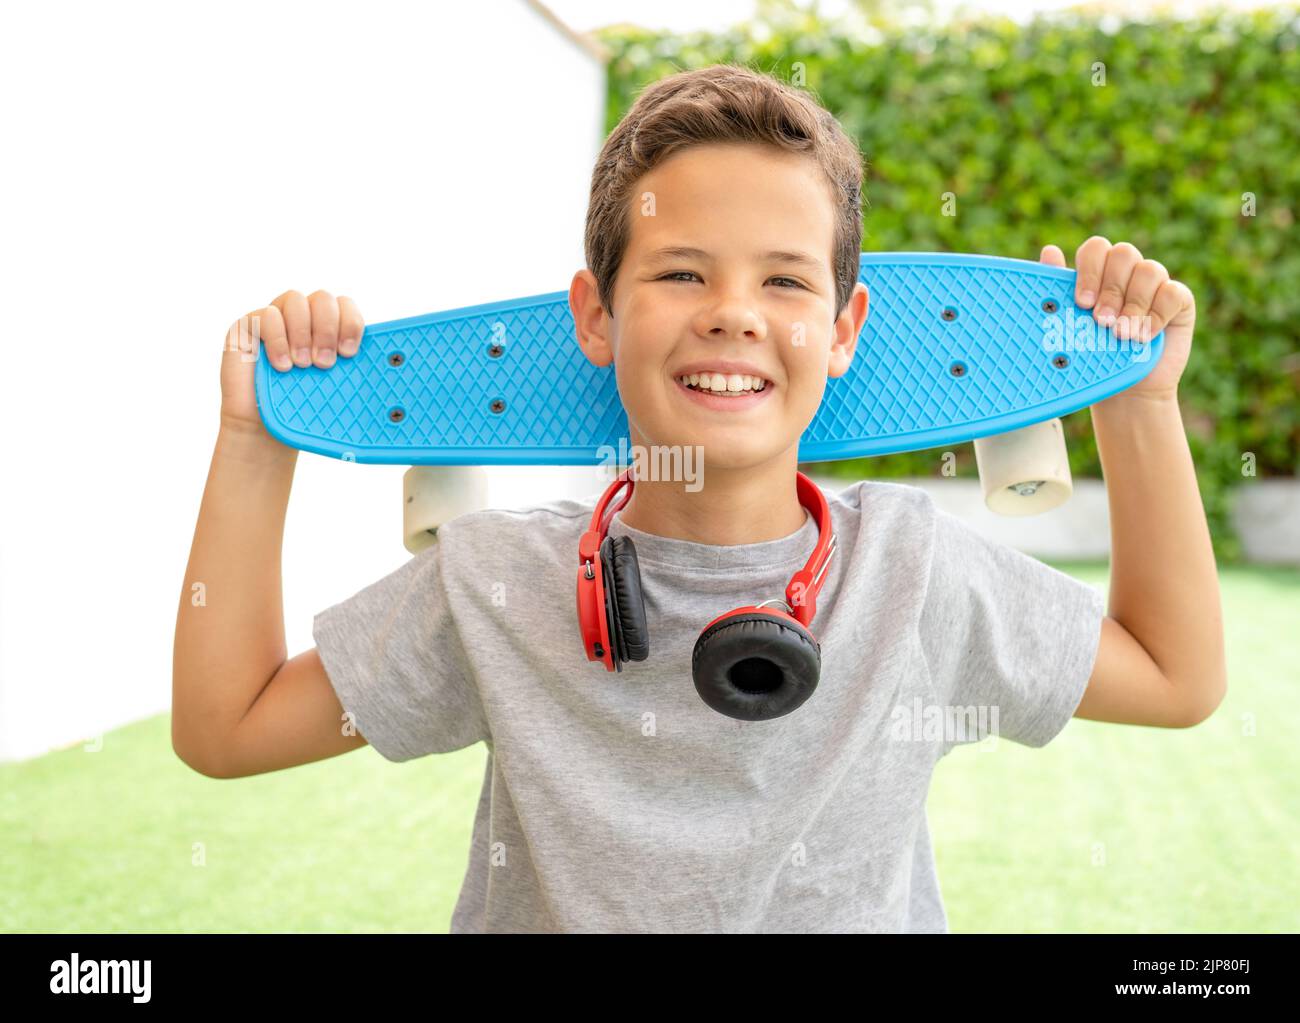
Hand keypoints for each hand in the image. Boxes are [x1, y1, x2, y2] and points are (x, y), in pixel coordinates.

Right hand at [220, 289, 365, 433]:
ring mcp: (273, 318)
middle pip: (322, 298)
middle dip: (328, 328)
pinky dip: (278, 340)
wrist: (264, 429)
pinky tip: (283, 365)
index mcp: (326, 326)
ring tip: (303, 364)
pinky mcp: (246, 327)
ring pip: (295, 299)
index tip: (349, 353)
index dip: (351, 322)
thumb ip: (354, 369)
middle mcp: (301, 317)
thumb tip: (387, 362)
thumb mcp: (333, 386)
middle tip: (325, 362)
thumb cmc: (301, 406)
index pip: (345, 304)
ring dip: (303, 332)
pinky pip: (266, 315)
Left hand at [1038, 237, 1195, 400]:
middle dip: (1111, 289)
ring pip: (1150, 270)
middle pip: (1124, 254)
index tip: (1081, 302)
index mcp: (1100, 271)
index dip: (1089, 270)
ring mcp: (1156, 285)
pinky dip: (1157, 314)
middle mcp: (1128, 272)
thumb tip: (1049, 250)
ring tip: (1121, 334)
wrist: (1122, 391)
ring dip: (1133, 304)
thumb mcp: (1071, 325)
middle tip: (1100, 321)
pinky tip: (1143, 336)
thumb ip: (1059, 289)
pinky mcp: (1179, 302)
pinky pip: (1173, 293)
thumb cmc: (1092, 356)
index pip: (1096, 249)